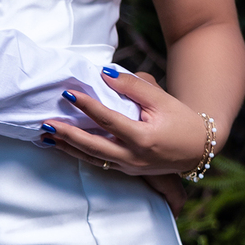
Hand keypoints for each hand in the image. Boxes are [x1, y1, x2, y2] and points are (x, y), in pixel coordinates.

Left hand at [41, 68, 210, 213]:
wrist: (198, 148)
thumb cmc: (180, 119)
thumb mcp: (161, 98)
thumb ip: (132, 86)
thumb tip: (104, 73)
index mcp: (144, 138)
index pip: (109, 120)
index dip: (87, 106)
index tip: (68, 93)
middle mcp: (134, 157)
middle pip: (94, 146)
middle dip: (67, 135)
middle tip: (45, 123)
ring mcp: (129, 167)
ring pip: (92, 158)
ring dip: (67, 147)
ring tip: (46, 136)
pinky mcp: (127, 171)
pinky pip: (98, 162)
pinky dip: (79, 154)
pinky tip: (63, 146)